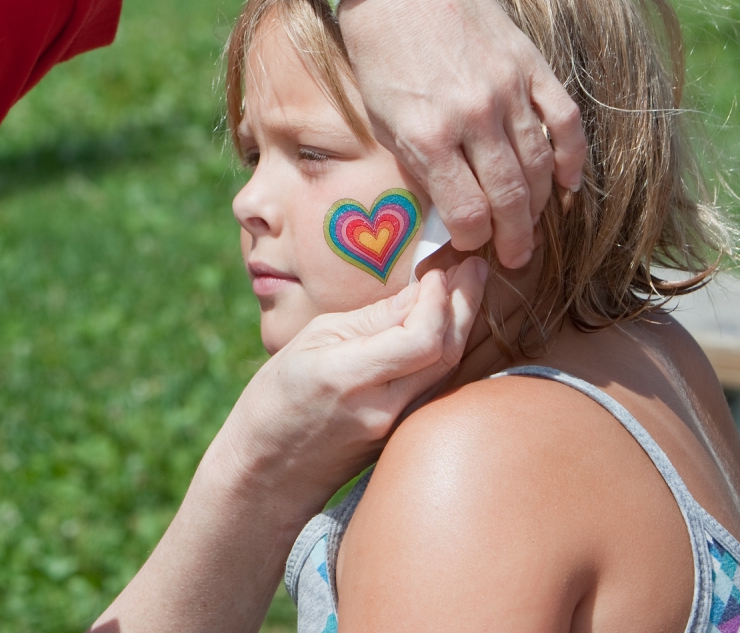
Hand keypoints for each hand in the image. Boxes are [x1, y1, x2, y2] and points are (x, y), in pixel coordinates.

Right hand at [208, 257, 488, 513]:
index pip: (420, 337)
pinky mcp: (402, 435)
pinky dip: (446, 351)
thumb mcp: (309, 342)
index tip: (439, 269)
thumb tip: (419, 292)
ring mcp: (396, 427)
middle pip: (446, 352)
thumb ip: (370, 319)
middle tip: (473, 266)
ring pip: (447, 371)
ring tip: (466, 288)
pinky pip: (436, 387)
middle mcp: (381, 408)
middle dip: (464, 303)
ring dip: (462, 326)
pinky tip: (446, 326)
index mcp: (347, 377)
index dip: (439, 298)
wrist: (267, 473)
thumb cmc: (275, 400)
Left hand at [339, 0, 585, 268]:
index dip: (472, 238)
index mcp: (428, 135)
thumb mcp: (380, 116)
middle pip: (509, 196)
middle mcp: (472, 117)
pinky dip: (571, 156)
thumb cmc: (377, 52)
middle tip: (515, 259)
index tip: (472, 247)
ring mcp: (507, 89)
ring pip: (540, 165)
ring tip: (535, 231)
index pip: (465, 210)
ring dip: (541, 206)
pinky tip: (568, 183)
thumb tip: (447, 206)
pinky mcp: (530, 63)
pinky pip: (564, 120)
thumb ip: (416, 161)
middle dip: (514, 237)